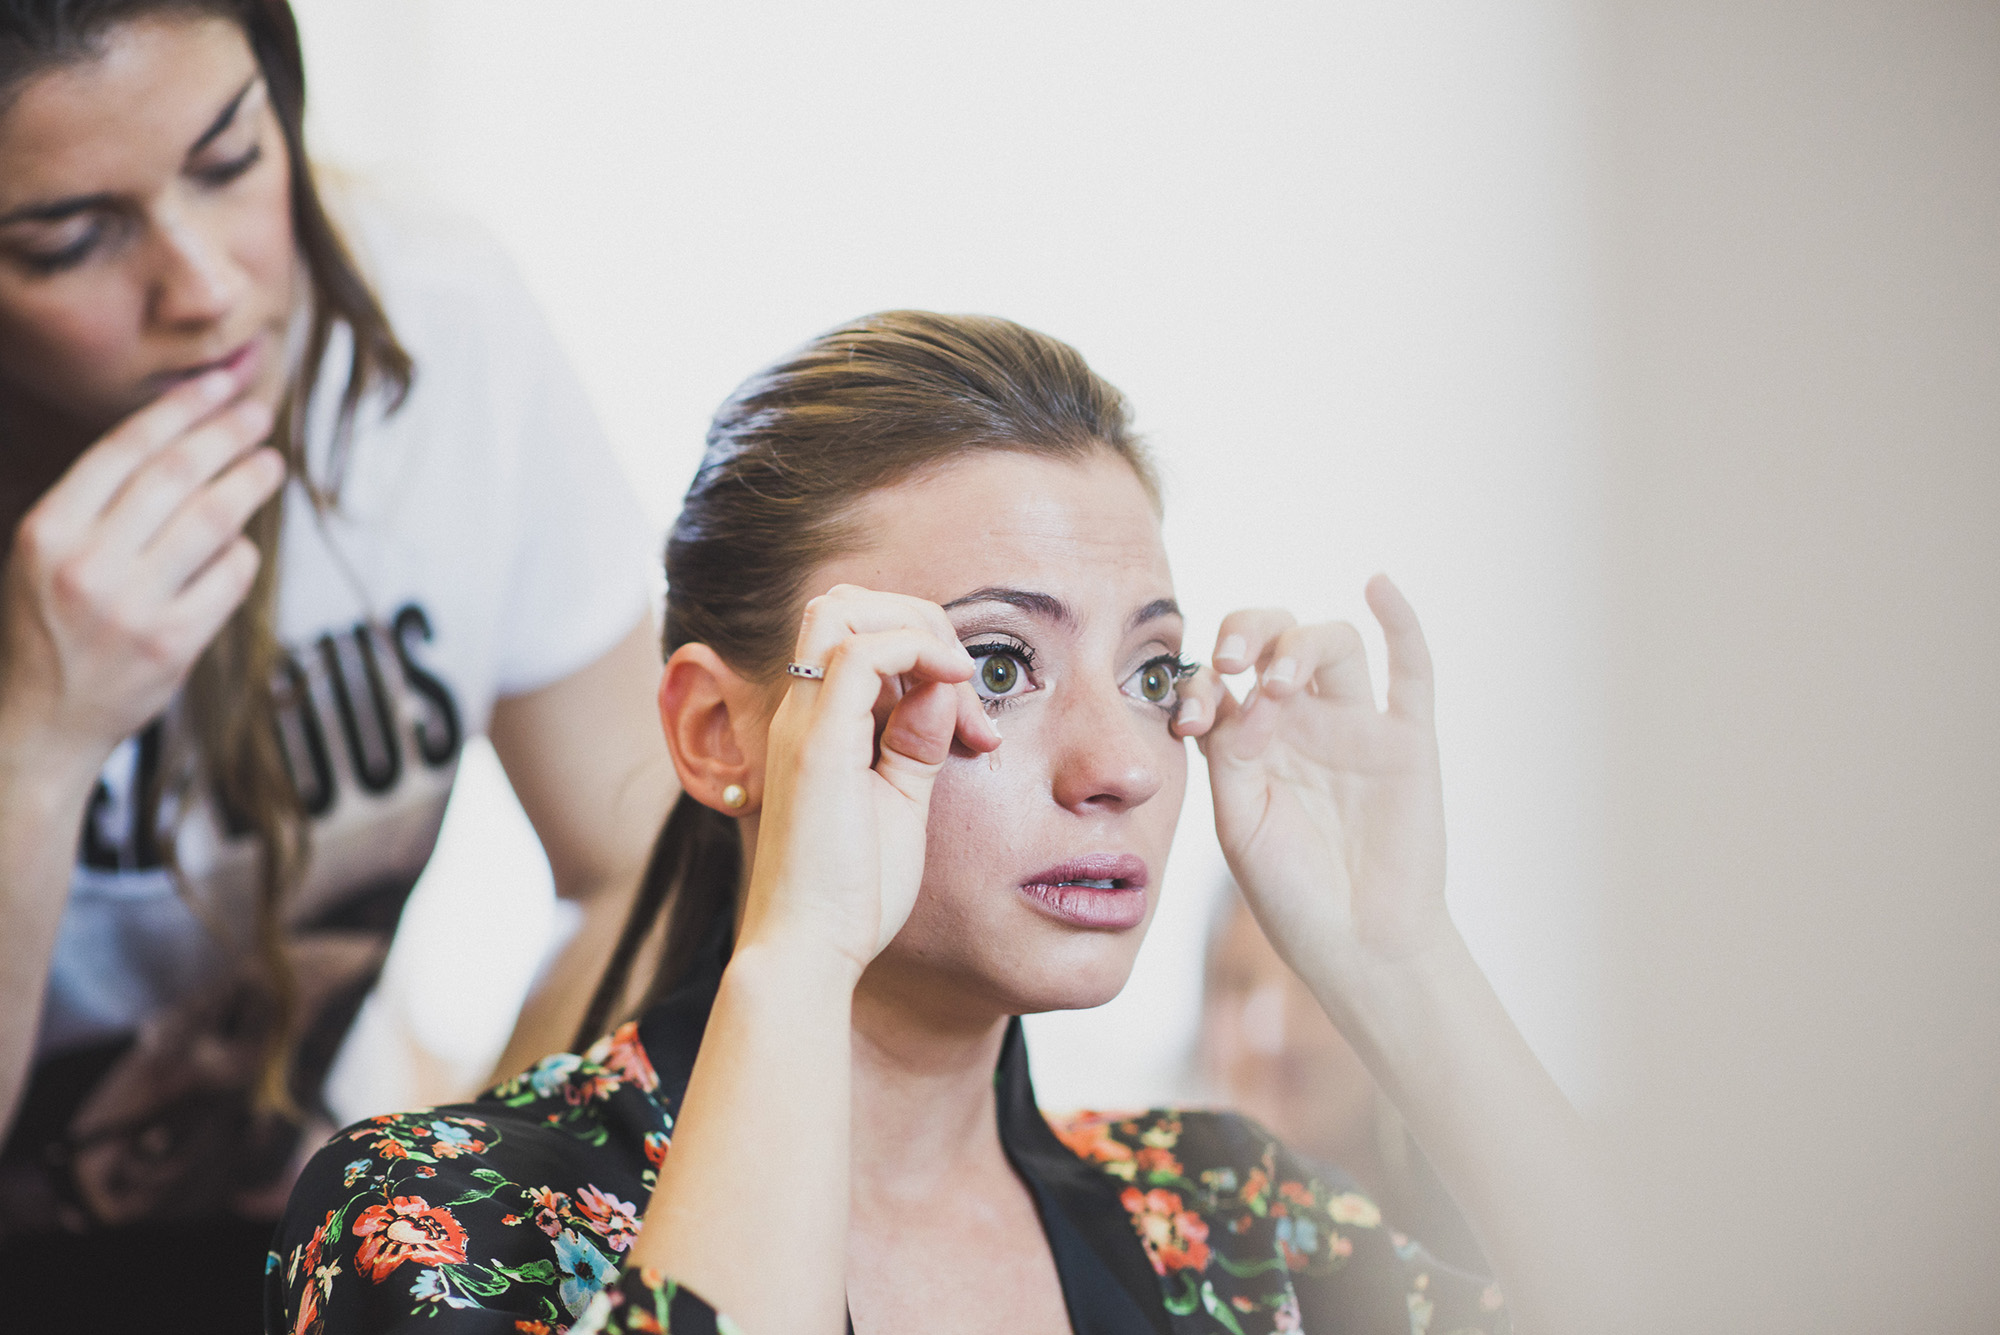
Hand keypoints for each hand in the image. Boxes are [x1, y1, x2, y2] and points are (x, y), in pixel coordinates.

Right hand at [0, 368, 281, 773]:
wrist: (39, 724)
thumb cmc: (49, 630)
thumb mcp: (43, 556)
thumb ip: (99, 507)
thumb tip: (182, 441)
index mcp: (46, 531)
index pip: (123, 450)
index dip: (178, 409)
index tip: (217, 384)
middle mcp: (85, 564)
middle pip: (175, 476)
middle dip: (225, 434)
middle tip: (260, 414)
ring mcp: (131, 606)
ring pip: (211, 521)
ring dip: (249, 483)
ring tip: (271, 463)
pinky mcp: (172, 644)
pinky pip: (228, 577)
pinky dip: (242, 553)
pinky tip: (243, 542)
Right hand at [740, 585, 1002, 971]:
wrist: (810, 951)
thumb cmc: (851, 893)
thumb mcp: (901, 801)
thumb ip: (916, 743)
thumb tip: (943, 691)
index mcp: (818, 725)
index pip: (860, 635)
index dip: (927, 653)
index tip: (975, 722)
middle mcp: (801, 712)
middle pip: (846, 603)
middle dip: (920, 621)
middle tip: (968, 689)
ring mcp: (803, 724)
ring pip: (844, 609)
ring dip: (916, 631)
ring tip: (959, 687)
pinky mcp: (816, 746)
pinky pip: (860, 654)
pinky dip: (917, 652)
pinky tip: (955, 693)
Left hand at [1181, 574, 1452, 992]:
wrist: (1357, 947)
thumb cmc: (1292, 893)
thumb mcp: (1239, 823)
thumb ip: (1232, 755)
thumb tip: (1241, 695)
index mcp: (1251, 741)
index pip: (1222, 677)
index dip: (1201, 680)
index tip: (1191, 719)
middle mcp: (1302, 722)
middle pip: (1276, 638)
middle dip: (1249, 631)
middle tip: (1233, 658)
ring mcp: (1356, 728)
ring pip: (1333, 644)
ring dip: (1301, 645)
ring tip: (1280, 683)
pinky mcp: (1408, 743)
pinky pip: (1411, 671)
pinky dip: (1400, 621)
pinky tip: (1377, 585)